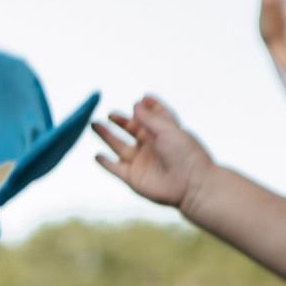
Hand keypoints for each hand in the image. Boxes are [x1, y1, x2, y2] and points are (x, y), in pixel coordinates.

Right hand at [92, 96, 214, 209]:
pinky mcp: (133, 177)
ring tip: (94, 124)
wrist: (190, 186)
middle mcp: (152, 146)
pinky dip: (105, 163)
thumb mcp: (168, 130)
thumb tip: (135, 104)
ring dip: (106, 136)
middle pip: (132, 130)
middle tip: (110, 114)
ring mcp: (141, 162)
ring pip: (119, 146)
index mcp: (165, 133)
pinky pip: (115, 168)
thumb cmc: (185, 155)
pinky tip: (97, 155)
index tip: (140, 99)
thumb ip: (149, 118)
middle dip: (121, 121)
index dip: (148, 108)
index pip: (155, 117)